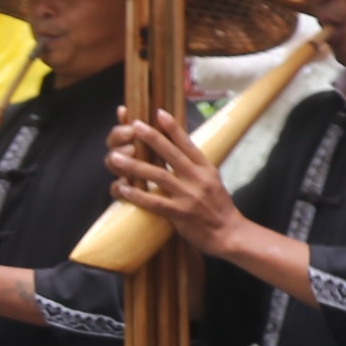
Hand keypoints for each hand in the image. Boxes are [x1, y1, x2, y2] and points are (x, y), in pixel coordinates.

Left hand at [106, 110, 236, 249]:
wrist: (229, 233)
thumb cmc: (219, 207)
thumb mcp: (213, 181)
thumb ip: (195, 167)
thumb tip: (179, 151)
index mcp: (206, 168)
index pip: (188, 143)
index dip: (173, 127)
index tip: (158, 112)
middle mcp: (198, 178)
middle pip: (171, 154)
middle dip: (151, 138)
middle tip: (134, 125)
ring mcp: (188, 195)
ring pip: (158, 175)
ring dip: (135, 166)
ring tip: (115, 158)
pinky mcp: (180, 213)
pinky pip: (155, 202)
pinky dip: (138, 194)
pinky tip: (122, 188)